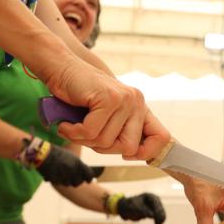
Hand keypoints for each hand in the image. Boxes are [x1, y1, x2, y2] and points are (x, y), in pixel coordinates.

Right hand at [37, 145, 94, 185]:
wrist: (42, 152)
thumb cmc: (58, 154)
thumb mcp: (72, 157)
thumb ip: (79, 166)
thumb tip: (86, 176)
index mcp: (78, 163)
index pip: (89, 176)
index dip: (89, 178)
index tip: (88, 180)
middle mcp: (72, 170)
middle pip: (78, 183)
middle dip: (75, 181)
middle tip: (73, 178)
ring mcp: (63, 175)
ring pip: (67, 184)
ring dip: (65, 180)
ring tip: (62, 174)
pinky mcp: (54, 179)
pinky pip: (58, 183)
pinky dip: (56, 180)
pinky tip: (54, 173)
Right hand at [43, 55, 170, 158]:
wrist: (61, 69)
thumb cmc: (79, 99)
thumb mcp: (105, 118)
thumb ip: (119, 132)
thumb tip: (132, 155)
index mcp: (140, 109)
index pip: (162, 137)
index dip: (146, 152)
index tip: (125, 155)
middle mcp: (137, 102)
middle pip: (128, 147)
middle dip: (103, 148)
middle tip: (86, 136)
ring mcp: (124, 99)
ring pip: (106, 141)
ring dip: (83, 139)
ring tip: (73, 125)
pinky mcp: (108, 98)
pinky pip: (90, 132)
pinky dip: (73, 133)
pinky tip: (66, 124)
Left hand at [117, 193, 165, 223]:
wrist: (124, 209)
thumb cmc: (129, 206)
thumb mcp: (135, 208)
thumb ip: (144, 211)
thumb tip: (152, 215)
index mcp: (149, 196)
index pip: (156, 203)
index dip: (158, 210)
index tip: (155, 217)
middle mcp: (153, 200)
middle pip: (160, 207)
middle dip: (160, 215)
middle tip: (157, 223)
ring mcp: (154, 206)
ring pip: (160, 212)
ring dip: (160, 218)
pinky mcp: (153, 211)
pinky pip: (158, 216)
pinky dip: (158, 219)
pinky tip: (157, 223)